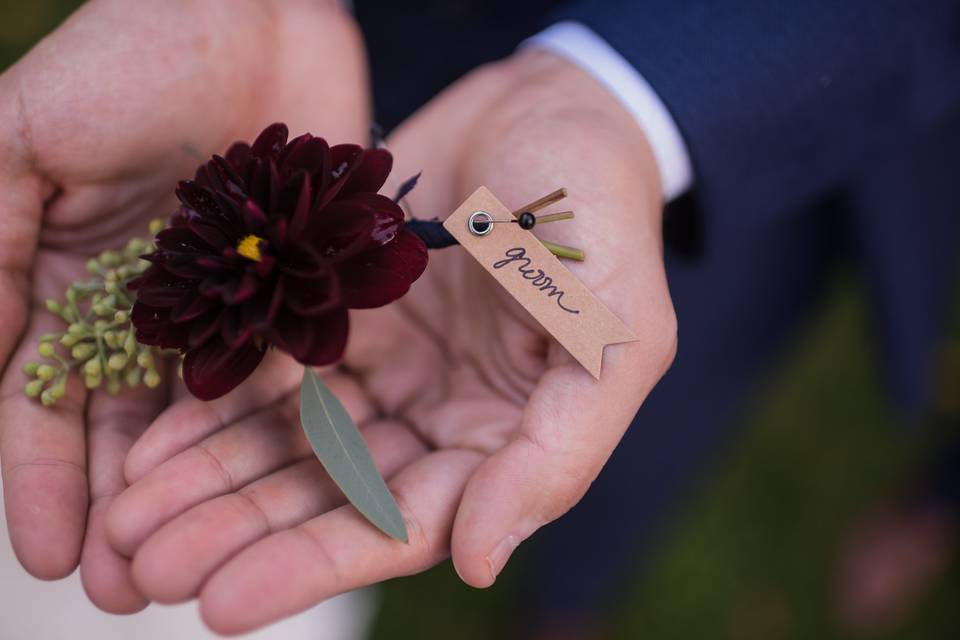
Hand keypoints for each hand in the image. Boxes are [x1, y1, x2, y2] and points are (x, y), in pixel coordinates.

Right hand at [0, 0, 367, 612]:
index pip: (43, 405)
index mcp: (69, 286)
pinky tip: (286, 489)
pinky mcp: (300, 292)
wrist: (246, 11)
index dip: (42, 481)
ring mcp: (228, 307)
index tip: (47, 558)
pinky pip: (290, 372)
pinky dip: (281, 432)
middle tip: (127, 591)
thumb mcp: (17, 146)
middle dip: (125, 508)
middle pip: (130, 430)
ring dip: (202, 493)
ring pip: (210, 419)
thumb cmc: (121, 60)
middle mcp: (149, 312)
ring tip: (203, 566)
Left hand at [104, 50, 676, 632]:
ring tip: (127, 519)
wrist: (548, 104)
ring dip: (210, 480)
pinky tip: (152, 439)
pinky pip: (272, 370)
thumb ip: (558, 452)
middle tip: (147, 565)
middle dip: (240, 531)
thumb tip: (480, 564)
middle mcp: (441, 420)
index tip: (225, 601)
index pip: (408, 524)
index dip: (319, 564)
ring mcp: (389, 369)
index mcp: (508, 443)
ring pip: (290, 442)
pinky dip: (214, 405)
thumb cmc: (601, 214)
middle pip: (332, 496)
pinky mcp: (343, 317)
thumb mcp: (614, 333)